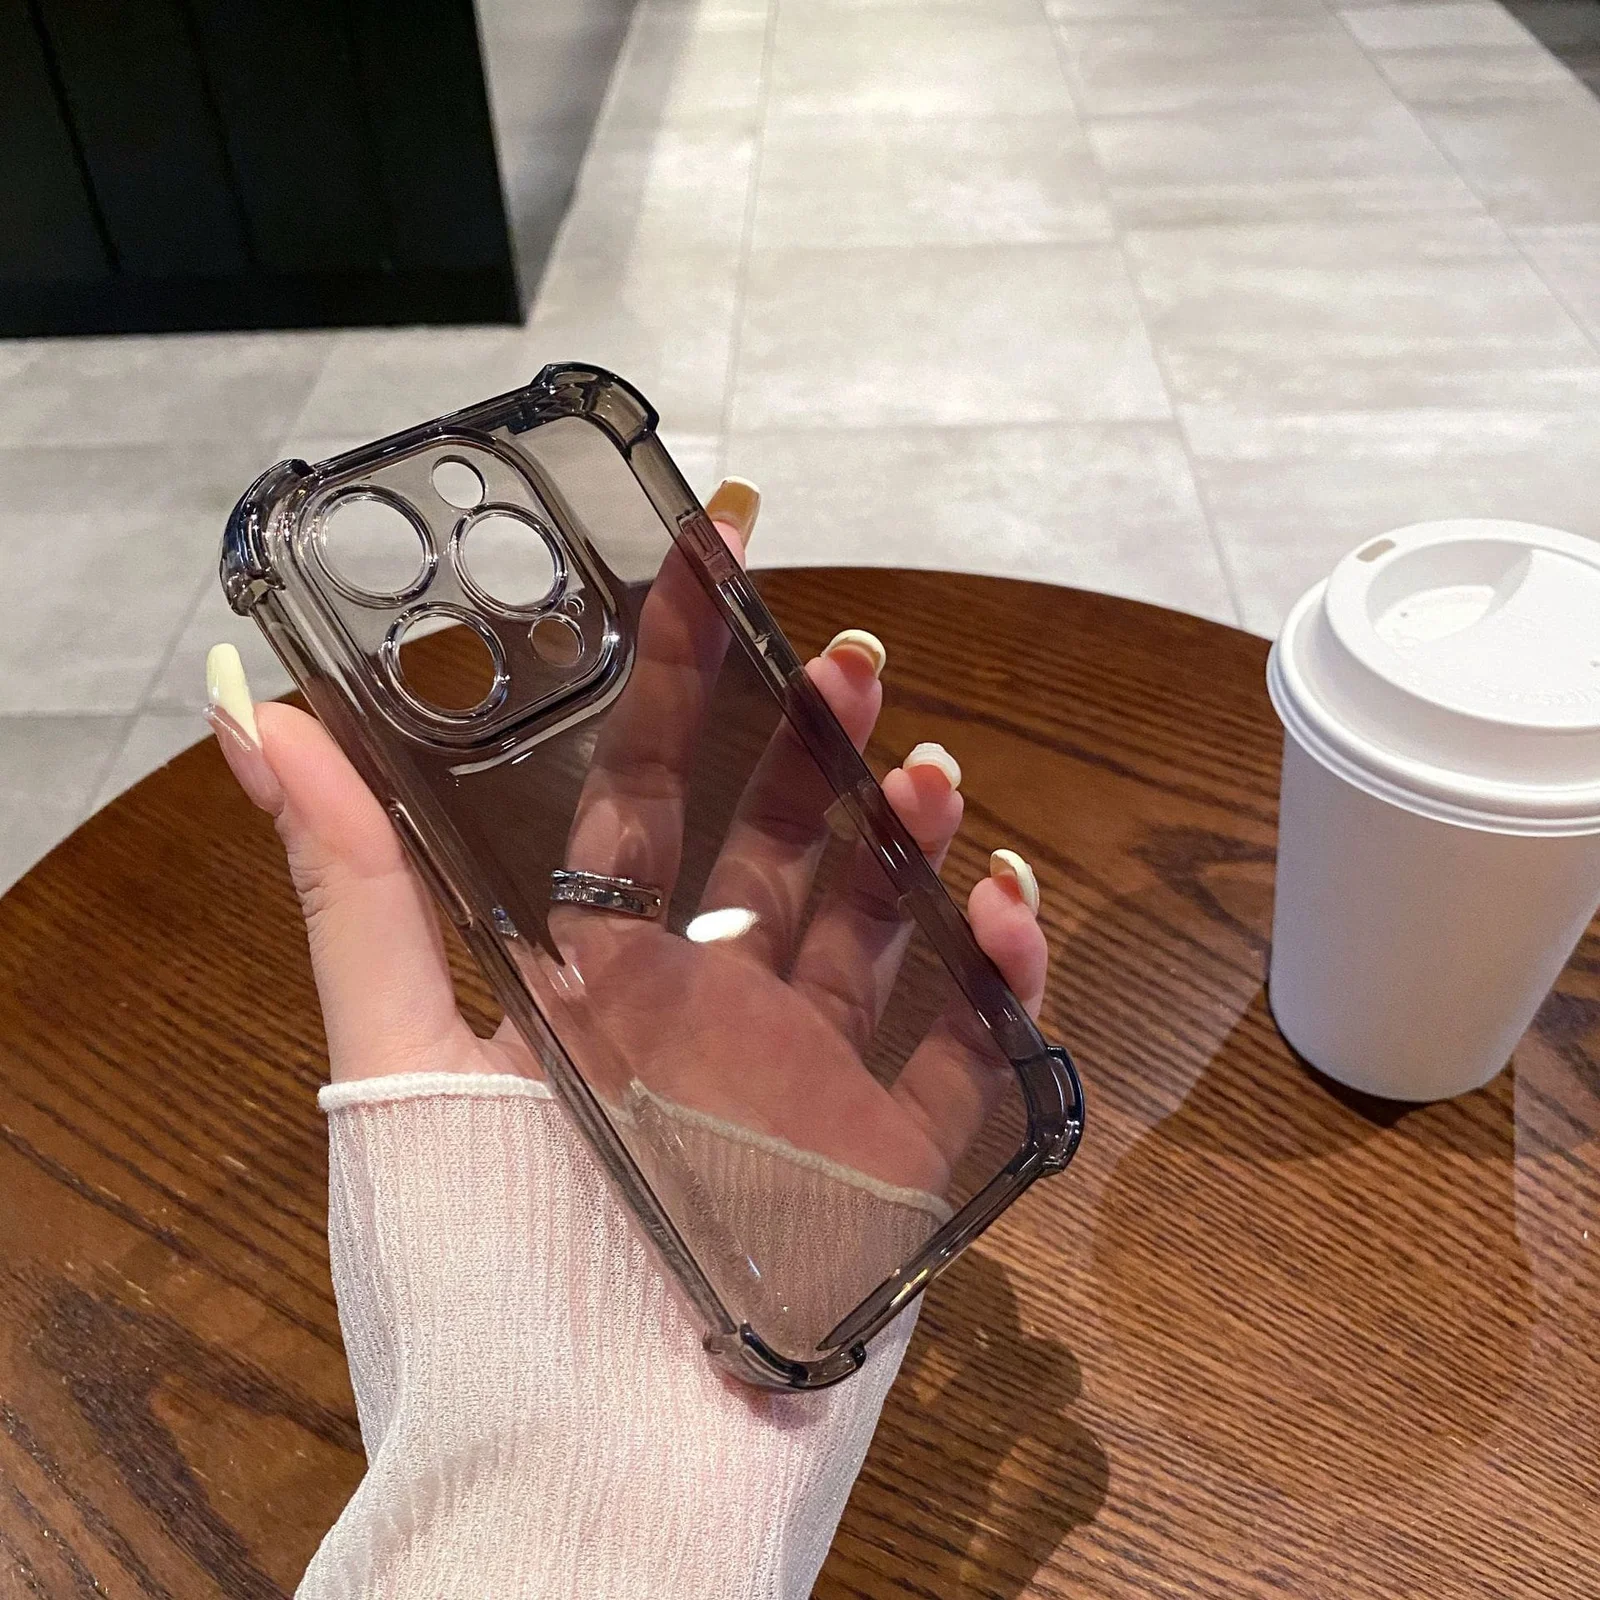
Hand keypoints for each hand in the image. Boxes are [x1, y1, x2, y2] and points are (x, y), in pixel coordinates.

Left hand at [209, 491, 1047, 1198]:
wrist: (582, 1486)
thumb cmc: (477, 1278)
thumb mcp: (396, 1062)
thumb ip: (349, 886)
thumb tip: (251, 708)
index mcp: (601, 981)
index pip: (646, 787)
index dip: (680, 670)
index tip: (721, 550)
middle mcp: (707, 1019)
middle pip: (778, 845)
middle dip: (814, 739)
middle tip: (845, 656)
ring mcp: (806, 1086)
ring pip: (879, 927)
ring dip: (905, 836)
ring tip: (924, 770)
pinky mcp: (889, 1166)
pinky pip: (967, 1052)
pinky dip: (998, 977)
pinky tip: (1002, 905)